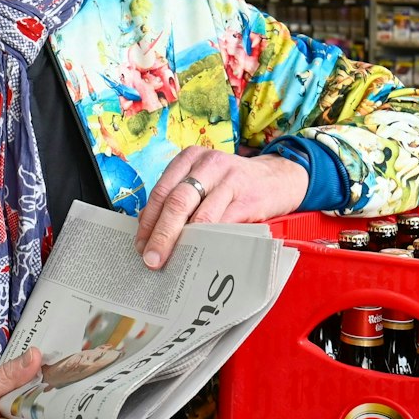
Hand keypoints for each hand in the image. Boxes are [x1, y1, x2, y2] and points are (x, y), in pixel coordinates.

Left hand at [133, 147, 307, 269]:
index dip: (148, 220)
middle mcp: (208, 164)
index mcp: (190, 158)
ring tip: (172, 260)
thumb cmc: (233, 184)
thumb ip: (180, 197)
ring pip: (199, 214)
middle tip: (151, 258)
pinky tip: (199, 255)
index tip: (140, 244)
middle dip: (161, 234)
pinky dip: (208, 242)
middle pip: (177, 201)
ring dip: (183, 241)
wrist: (278, 178)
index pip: (161, 191)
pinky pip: (224, 224)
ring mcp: (230, 180)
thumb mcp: (204, 180)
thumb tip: (150, 229)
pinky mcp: (248, 199)